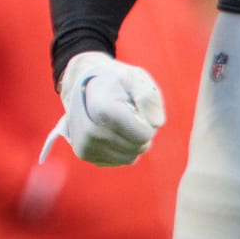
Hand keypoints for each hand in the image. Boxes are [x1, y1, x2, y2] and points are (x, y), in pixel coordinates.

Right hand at [42, 51, 163, 166]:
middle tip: (127, 115)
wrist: (83, 85)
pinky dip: (120, 149)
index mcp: (104, 111)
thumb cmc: (114, 82)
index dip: (146, 122)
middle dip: (139, 134)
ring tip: (119, 123)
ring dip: (131, 143)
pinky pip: (117, 161)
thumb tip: (156, 124)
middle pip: (138, 148)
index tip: (134, 109)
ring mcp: (85, 145)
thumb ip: (149, 96)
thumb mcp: (134, 77)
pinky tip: (110, 132)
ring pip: (129, 158)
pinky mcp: (83, 153)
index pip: (144, 135)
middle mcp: (90, 132)